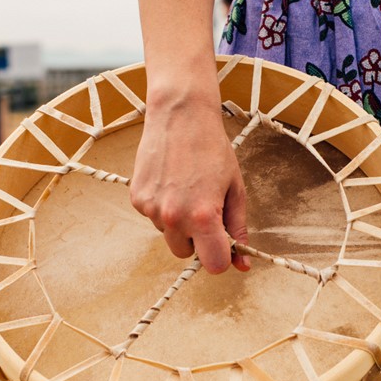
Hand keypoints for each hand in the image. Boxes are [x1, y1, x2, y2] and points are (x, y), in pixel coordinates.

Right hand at [130, 93, 249, 273]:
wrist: (180, 115)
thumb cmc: (212, 149)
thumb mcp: (235, 189)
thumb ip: (238, 229)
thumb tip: (242, 264)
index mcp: (203, 217)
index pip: (213, 265)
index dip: (221, 256)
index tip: (222, 242)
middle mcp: (174, 217)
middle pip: (186, 254)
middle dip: (197, 239)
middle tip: (203, 207)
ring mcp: (152, 209)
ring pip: (169, 235)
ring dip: (178, 223)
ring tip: (186, 188)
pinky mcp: (137, 200)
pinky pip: (154, 219)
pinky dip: (162, 208)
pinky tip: (170, 183)